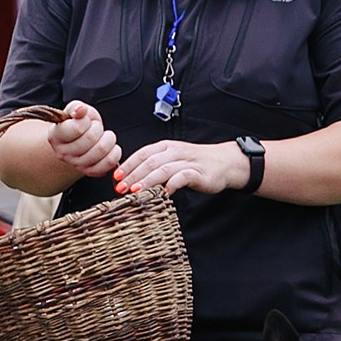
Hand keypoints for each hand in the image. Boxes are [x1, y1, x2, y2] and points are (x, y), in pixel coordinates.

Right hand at [46, 101, 119, 177]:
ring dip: (108, 139)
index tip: (85, 120)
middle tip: (96, 128)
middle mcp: (63, 153)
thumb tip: (79, 110)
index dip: (86, 121)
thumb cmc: (77, 123)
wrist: (80, 139)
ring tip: (104, 136)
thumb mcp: (75, 110)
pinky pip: (109, 163)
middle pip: (90, 139)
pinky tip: (111, 147)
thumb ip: (76, 107)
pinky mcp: (91, 172)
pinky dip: (115, 152)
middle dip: (98, 128)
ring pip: (101, 151)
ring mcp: (76, 165)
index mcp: (55, 136)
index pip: (77, 128)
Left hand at [115, 139, 247, 195]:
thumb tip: (131, 179)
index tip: (115, 178)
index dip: (127, 165)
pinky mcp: (198, 172)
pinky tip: (162, 193)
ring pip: (162, 169)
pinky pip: (182, 177)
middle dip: (132, 175)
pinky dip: (171, 185)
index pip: (142, 154)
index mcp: (165, 146)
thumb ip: (155, 166)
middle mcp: (174, 151)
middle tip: (120, 188)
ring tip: (134, 191)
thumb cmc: (196, 163)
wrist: (225, 162)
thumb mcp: (173, 160)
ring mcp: (186, 161)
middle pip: (149, 162)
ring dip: (146, 181)